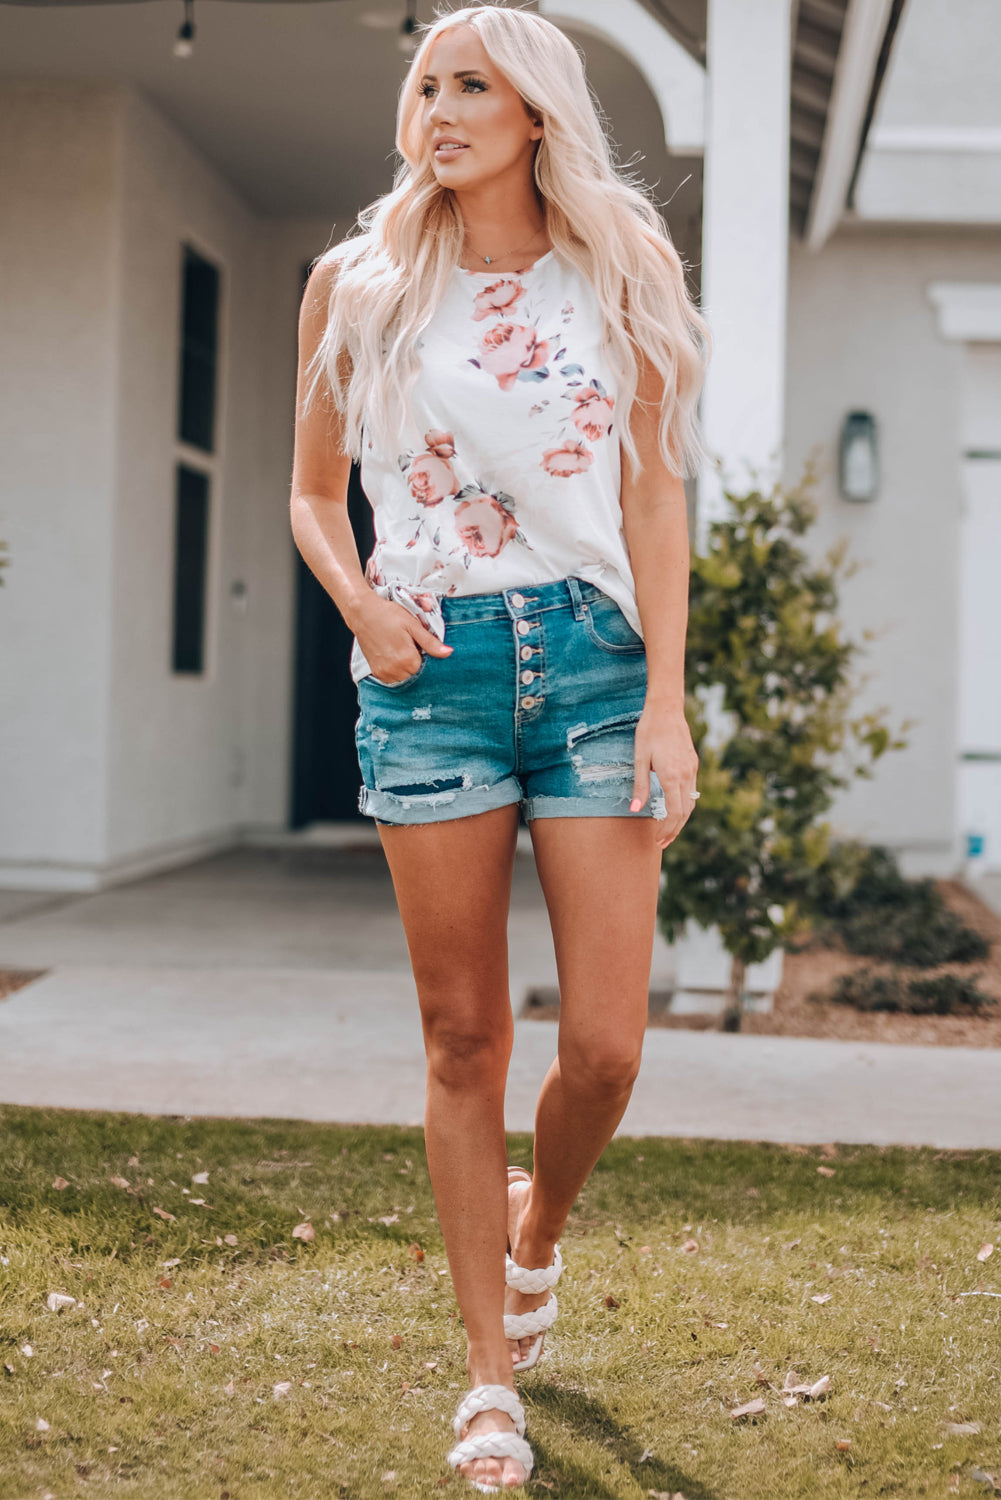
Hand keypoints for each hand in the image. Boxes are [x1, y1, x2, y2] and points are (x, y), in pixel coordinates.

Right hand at [352, 594, 452, 684]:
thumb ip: (431, 643)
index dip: (420, 651)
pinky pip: (392, 677)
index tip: (412, 641)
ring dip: (402, 664)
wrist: (363, 613)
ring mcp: (384, 672)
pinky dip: (393, 668)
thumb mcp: (413, 626)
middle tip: (402, 641)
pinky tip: (388, 652)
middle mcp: (395, 669)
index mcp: (407, 659)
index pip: (424, 665)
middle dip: (412, 659)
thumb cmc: (388, 615)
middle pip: (414, 671)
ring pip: (403, 675)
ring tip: (394, 646)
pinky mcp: (376, 672)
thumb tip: (449, 653)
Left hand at [630, 701, 698, 849]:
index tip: (657, 840)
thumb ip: (640, 786)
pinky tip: (674, 809)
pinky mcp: (692, 763)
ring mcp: (692, 769)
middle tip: (662, 843)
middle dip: (674, 830)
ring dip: (680, 820)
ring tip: (668, 831)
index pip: (674, 812)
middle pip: (685, 812)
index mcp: (672, 776)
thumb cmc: (649, 732)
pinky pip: (691, 791)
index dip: (666, 829)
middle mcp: (686, 775)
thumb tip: (634, 810)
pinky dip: (684, 805)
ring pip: (691, 803)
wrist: (667, 709)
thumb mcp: (639, 759)